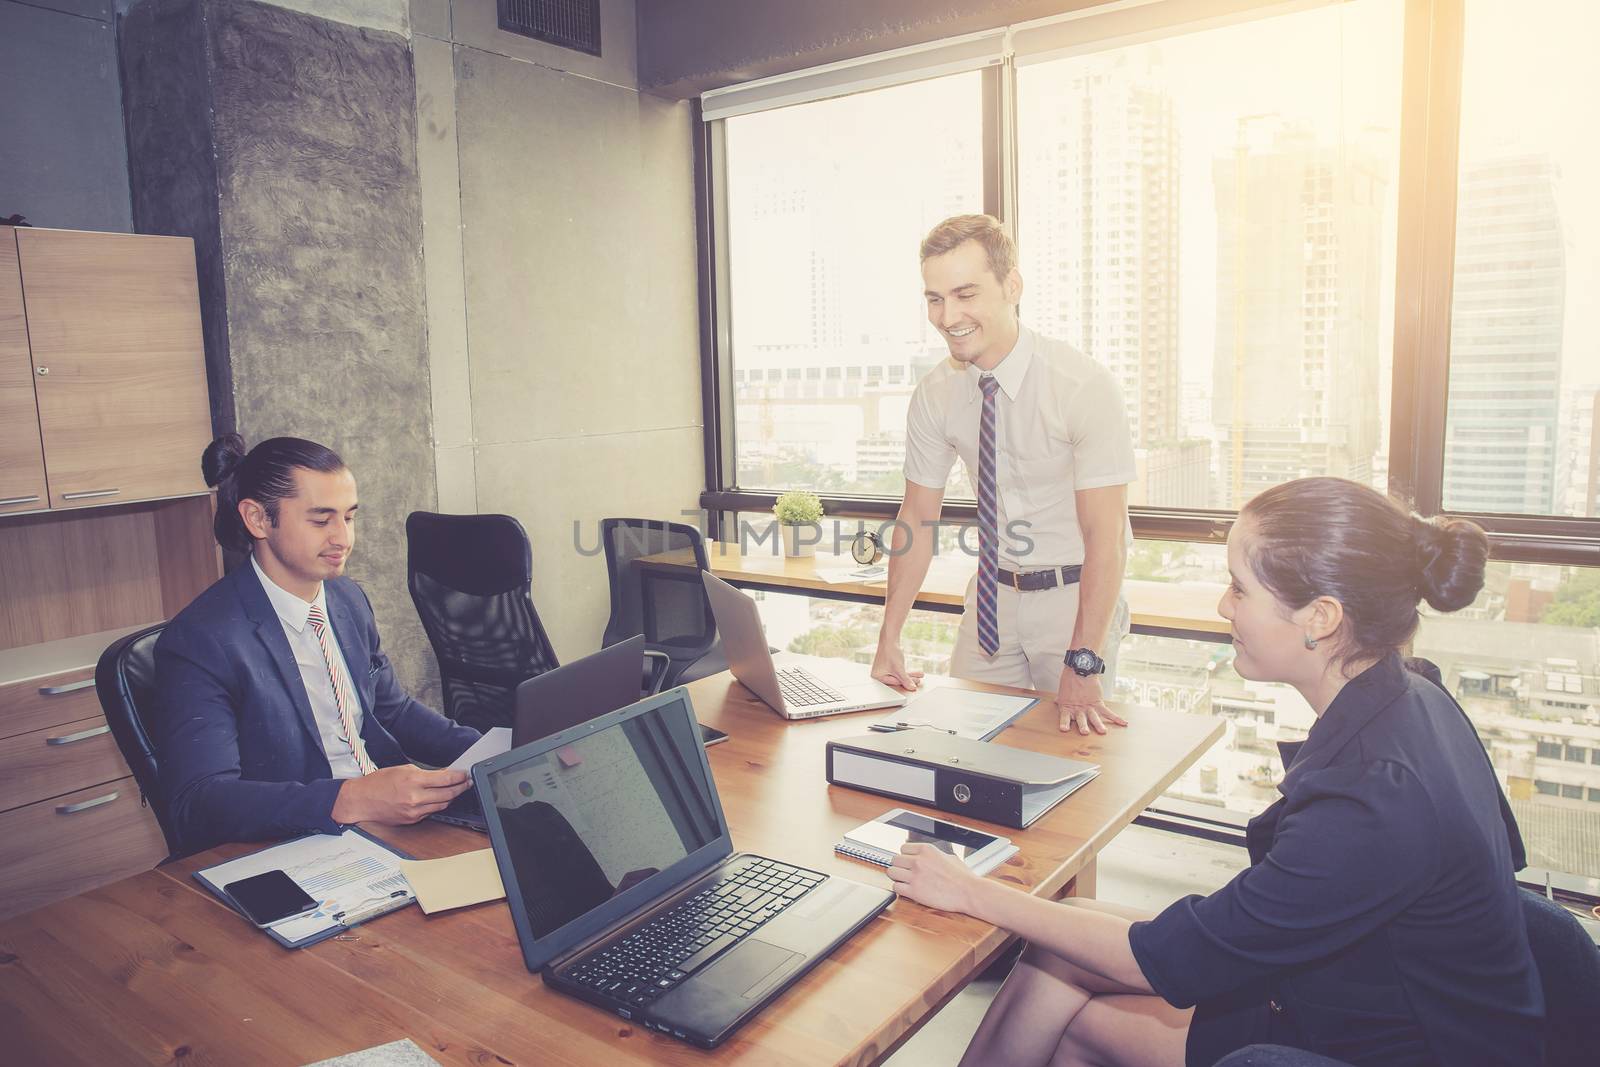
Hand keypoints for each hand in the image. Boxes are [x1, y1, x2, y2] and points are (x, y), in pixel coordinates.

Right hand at [331, 765, 471, 824]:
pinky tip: (438, 798)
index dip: (460, 777)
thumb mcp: (402, 770)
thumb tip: (442, 775)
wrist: (360, 801)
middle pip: (448, 794)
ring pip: (442, 805)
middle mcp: (415, 798)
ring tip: (456, 789)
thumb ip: (424, 773)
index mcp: (412, 781)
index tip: (466, 774)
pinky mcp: (411, 820)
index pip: (445, 780)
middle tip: (467, 782)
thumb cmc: (378, 783)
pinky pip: (430, 812)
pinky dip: (436, 805)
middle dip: (460, 788)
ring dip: (450, 797)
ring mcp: (413, 812)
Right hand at [871, 641, 923, 690]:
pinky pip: (897, 671)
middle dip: (909, 679)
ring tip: (919, 675)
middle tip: (918, 680)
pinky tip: (914, 672)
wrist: (889, 638)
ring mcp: (882, 670)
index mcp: (877, 677)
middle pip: (896, 680)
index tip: (916, 682)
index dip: (906, 683)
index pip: (894, 683)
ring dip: (909, 675)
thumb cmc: (890, 652)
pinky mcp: (887, 666)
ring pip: (898, 675)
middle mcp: (878, 674)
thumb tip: (912, 688)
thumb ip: (906, 680)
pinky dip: (905, 671)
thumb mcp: (899, 669)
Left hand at [886, 843, 981, 913]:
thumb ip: (935, 855)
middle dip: (899, 866)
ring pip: (891, 872)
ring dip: (897, 877)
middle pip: (895, 860)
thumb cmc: (963, 877)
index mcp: (927, 850)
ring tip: (904, 881)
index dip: (906, 856)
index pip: (903, 848)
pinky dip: (900, 889)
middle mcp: (918, 860)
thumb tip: (929, 857)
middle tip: (905, 872)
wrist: (968, 892)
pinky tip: (907, 890)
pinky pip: (896, 887)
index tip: (908, 862)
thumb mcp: (949, 857)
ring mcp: (915, 876)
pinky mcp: (914, 891)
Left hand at [1056, 669, 1126, 735]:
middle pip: (1081, 720)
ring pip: (1095, 718)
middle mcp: (1079, 709)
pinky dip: (1117, 718)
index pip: (1065, 718)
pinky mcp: (1099, 703)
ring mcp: (1089, 706)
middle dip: (1083, 726)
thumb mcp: (1063, 691)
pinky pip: (1108, 712)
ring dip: (1098, 725)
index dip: (1064, 723)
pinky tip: (1124, 723)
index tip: (1064, 729)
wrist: (1081, 668)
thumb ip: (1061, 699)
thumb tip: (1056, 701)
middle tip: (1085, 732)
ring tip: (1102, 731)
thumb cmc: (1070, 679)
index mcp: (1068, 707)